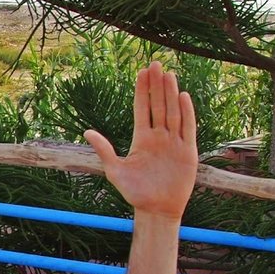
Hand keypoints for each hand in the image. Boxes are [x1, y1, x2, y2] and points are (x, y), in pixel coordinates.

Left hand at [85, 61, 197, 218]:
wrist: (156, 210)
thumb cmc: (135, 193)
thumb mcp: (115, 170)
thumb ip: (104, 149)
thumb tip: (86, 131)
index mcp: (141, 138)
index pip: (142, 108)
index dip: (142, 90)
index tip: (141, 72)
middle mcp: (158, 137)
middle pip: (158, 105)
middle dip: (156, 85)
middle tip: (155, 63)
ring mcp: (173, 142)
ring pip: (172, 112)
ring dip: (170, 93)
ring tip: (168, 74)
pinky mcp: (187, 151)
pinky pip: (187, 128)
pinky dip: (186, 112)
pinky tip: (183, 96)